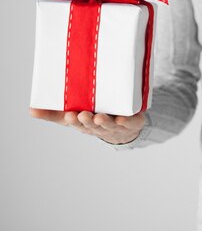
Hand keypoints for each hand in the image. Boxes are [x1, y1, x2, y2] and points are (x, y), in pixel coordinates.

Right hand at [30, 108, 144, 144]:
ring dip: (104, 122)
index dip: (73, 121)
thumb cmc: (95, 120)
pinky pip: (130, 122)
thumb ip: (54, 114)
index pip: (77, 124)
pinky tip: (124, 118)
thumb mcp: (74, 117)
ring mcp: (116, 125)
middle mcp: (99, 126)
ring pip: (109, 125)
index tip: (69, 115)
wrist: (124, 130)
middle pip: (92, 125)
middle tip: (83, 115)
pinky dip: (127, 121)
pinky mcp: (132, 122)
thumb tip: (30, 110)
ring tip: (99, 117)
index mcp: (85, 124)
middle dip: (87, 121)